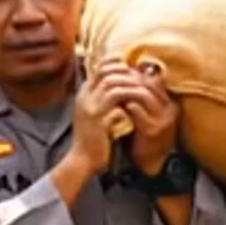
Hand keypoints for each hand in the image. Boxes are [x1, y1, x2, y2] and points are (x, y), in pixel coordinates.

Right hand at [69, 60, 145, 174]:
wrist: (82, 159)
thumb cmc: (92, 135)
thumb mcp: (93, 112)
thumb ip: (102, 96)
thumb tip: (121, 81)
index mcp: (84, 93)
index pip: (100, 69)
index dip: (117, 65)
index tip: (131, 68)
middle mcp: (85, 99)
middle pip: (107, 76)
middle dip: (127, 76)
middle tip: (142, 81)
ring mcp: (91, 111)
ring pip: (113, 90)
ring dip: (131, 90)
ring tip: (143, 94)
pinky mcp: (99, 125)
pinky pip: (118, 111)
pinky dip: (129, 110)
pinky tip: (137, 114)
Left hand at [119, 67, 178, 176]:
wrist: (149, 164)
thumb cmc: (145, 136)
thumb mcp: (148, 114)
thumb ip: (143, 98)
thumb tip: (128, 75)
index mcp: (171, 104)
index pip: (154, 80)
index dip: (136, 74)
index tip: (119, 72)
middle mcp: (170, 110)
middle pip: (150, 84)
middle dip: (129, 80)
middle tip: (112, 78)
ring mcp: (163, 120)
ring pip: (144, 95)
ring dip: (126, 90)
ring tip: (113, 89)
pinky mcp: (152, 130)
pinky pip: (137, 111)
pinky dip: (125, 105)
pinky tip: (116, 105)